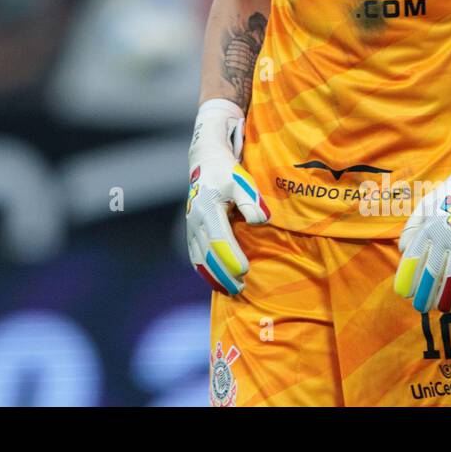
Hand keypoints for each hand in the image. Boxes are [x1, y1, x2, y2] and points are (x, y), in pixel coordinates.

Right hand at [186, 99, 269, 294]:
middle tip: (240, 288)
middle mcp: (196, 219)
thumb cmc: (227, 171)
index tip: (244, 271)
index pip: (219, 239)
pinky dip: (204, 270)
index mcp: (208, 208)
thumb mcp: (241, 180)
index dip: (231, 257)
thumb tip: (259, 221)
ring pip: (200, 257)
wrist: (205, 161)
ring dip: (214, 275)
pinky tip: (216, 281)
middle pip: (208, 253)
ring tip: (231, 290)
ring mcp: (191, 226)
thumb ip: (250, 200)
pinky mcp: (191, 230)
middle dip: (223, 273)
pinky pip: (195, 255)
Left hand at [393, 115, 450, 312]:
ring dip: (445, 296)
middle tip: (419, 307)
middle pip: (430, 271)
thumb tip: (402, 251)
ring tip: (440, 308)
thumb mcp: (425, 204)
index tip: (402, 293)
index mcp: (427, 226)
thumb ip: (412, 228)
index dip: (407, 277)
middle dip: (424, 293)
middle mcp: (444, 235)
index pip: (413, 257)